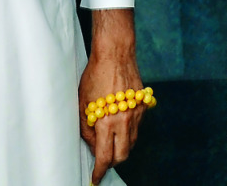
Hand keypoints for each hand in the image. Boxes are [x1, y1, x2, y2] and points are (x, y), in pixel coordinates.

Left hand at [79, 9, 142, 183]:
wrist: (115, 54)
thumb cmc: (95, 75)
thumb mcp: (83, 103)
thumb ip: (87, 128)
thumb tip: (92, 144)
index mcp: (107, 121)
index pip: (105, 156)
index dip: (99, 171)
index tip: (95, 177)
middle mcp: (125, 120)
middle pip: (122, 155)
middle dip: (112, 162)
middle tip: (102, 161)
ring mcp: (137, 113)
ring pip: (132, 142)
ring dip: (121, 147)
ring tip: (109, 141)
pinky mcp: (144, 105)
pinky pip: (137, 127)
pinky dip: (128, 132)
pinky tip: (119, 124)